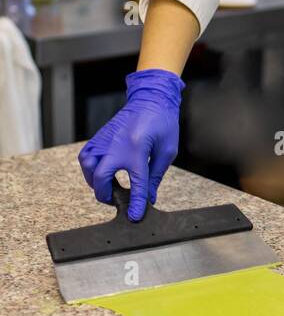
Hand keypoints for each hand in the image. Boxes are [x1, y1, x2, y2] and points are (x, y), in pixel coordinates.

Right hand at [78, 69, 184, 219]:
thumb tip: (149, 198)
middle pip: (101, 178)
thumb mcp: (166, 151)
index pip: (136, 185)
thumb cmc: (162, 123)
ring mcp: (104, 140)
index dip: (136, 204)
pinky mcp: (99, 136)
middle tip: (117, 201)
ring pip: (87, 167)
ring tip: (106, 187)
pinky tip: (98, 172)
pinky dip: (88, 168)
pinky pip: (85, 156)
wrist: (151, 98)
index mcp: (138, 151)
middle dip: (106, 195)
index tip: (135, 217)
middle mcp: (116, 146)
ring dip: (94, 182)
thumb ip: (156, 176)